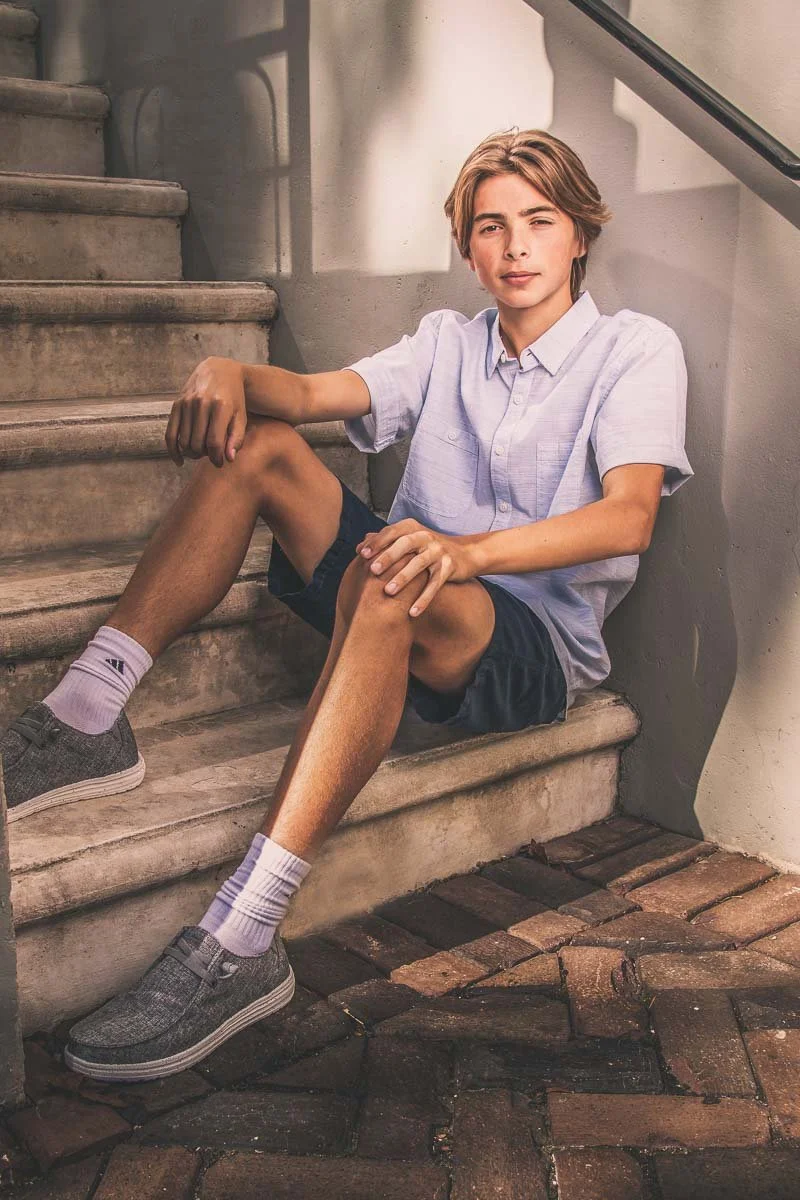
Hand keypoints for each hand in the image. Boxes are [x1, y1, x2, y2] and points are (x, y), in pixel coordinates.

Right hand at [165, 357, 247, 467]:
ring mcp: (186, 403)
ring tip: (201, 451)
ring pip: (184, 441)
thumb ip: (237, 438)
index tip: (220, 463)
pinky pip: (170, 434)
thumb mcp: (240, 416)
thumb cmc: (234, 397)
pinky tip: (179, 460)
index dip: (217, 458)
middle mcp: (201, 403)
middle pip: (197, 444)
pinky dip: (173, 450)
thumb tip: (229, 459)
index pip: (214, 442)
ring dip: (192, 453)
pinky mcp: (176, 404)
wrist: (219, 371)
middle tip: (211, 454)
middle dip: (205, 455)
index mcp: (220, 406)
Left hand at [355, 519, 475, 616]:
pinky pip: (435, 584)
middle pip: (405, 544)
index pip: (392, 532)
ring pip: (419, 564)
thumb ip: (386, 543)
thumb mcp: (409, 541)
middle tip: (373, 571)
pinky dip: (424, 599)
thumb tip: (359, 547)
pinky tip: (413, 612)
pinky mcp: (450, 567)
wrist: (465, 553)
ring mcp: (439, 551)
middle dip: (388, 557)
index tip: (362, 554)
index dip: (377, 542)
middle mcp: (426, 537)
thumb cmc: (427, 549)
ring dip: (404, 577)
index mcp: (413, 528)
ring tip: (389, 592)